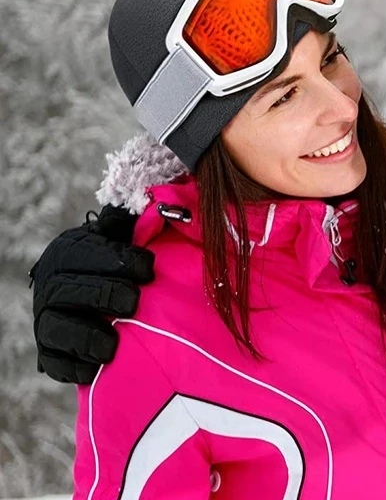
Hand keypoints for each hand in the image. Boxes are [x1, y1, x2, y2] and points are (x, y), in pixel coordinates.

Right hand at [30, 204, 154, 383]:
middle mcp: (50, 285)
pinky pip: (56, 363)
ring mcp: (46, 320)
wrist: (94, 298)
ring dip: (88, 337)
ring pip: (59, 329)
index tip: (149, 269)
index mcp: (68, 252)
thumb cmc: (116, 263)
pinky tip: (97, 368)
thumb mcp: (120, 237)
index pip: (90, 253)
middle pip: (73, 291)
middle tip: (134, 303)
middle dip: (107, 296)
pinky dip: (76, 367)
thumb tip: (151, 203)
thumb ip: (130, 223)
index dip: (121, 261)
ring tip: (114, 344)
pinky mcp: (48, 354)